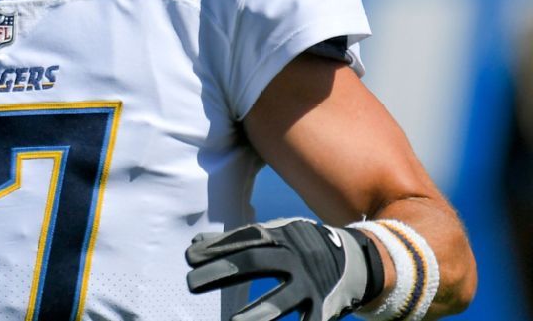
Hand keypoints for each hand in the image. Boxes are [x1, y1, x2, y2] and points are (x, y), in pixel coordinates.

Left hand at [185, 217, 383, 320]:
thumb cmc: (302, 245)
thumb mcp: (274, 234)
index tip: (189, 258)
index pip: (241, 241)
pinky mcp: (324, 306)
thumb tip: (195, 243)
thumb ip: (237, 240)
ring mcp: (310, 284)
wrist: (359, 256)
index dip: (215, 249)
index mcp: (279, 237)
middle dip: (220, 272)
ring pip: (280, 302)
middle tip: (190, 282)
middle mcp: (294, 258)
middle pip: (253, 264)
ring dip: (254, 315)